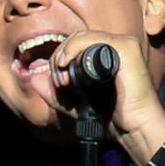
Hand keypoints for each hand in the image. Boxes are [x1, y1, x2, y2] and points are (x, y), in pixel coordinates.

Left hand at [50, 30, 164, 165]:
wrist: (132, 128)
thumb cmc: (109, 116)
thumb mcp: (73, 104)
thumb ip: (53, 92)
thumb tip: (32, 76)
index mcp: (101, 56)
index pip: (72, 46)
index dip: (57, 60)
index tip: (56, 82)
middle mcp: (111, 47)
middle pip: (74, 40)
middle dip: (58, 58)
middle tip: (58, 82)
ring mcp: (120, 45)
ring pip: (81, 37)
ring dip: (64, 54)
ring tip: (62, 78)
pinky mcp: (127, 47)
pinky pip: (94, 38)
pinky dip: (75, 48)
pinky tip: (67, 63)